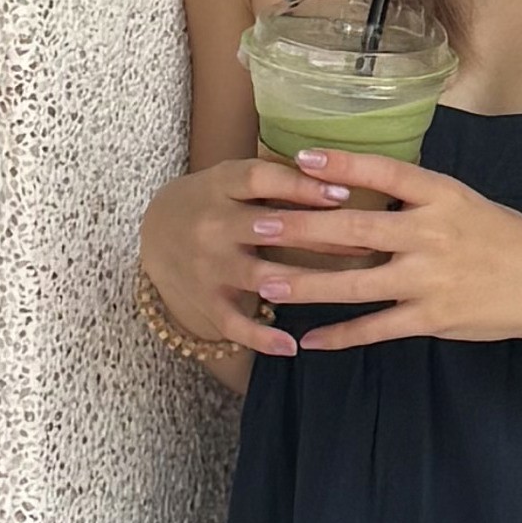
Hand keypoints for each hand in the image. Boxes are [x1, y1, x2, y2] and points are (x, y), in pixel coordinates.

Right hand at [139, 153, 406, 364]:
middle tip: (365, 241)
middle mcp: (212, 224)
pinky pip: (234, 323)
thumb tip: (342, 176)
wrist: (155, 232)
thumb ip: (277, 178)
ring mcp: (207, 265)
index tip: (344, 193)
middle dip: (319, 235)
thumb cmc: (215, 199)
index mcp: (221, 185)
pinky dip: (261, 338)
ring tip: (345, 287)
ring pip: (259, 277)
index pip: (261, 179)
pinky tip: (291, 346)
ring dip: (301, 283)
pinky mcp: (204, 300)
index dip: (302, 186)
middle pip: (269, 228)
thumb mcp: (234, 178)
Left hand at [236, 147, 521, 357]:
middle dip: (300, 229)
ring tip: (264, 283)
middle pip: (354, 230)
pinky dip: (341, 335)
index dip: (339, 166)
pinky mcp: (432, 319)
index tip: (297, 159)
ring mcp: (430, 280)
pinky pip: (376, 328)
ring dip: (306, 285)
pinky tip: (310, 339)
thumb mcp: (465, 202)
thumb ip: (417, 198)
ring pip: (355, 284)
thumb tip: (360, 186)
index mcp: (442, 196)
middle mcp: (431, 234)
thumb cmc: (505, 238)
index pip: (384, 174)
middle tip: (256, 226)